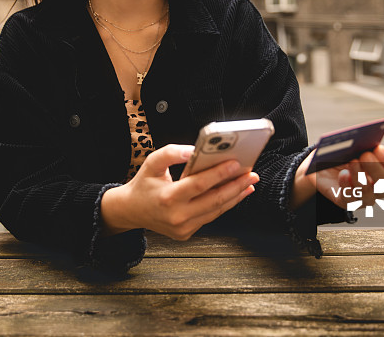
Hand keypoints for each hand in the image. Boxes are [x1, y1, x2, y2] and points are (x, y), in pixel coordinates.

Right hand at [100, 144, 258, 240]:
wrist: (131, 211)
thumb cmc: (143, 184)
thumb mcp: (152, 162)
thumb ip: (172, 153)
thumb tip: (195, 150)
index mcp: (167, 198)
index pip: (199, 185)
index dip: (219, 174)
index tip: (236, 164)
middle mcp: (176, 216)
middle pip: (214, 200)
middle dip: (236, 186)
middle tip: (251, 174)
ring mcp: (183, 228)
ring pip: (216, 211)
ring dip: (235, 196)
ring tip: (248, 183)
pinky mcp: (186, 233)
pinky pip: (210, 217)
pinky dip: (223, 204)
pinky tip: (234, 193)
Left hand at [291, 145, 383, 210]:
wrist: (323, 168)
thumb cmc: (344, 155)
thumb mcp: (352, 147)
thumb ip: (360, 145)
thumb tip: (361, 141)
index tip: (378, 148)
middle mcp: (379, 187)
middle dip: (375, 167)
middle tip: (365, 155)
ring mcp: (364, 197)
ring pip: (368, 193)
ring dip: (360, 176)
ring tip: (352, 162)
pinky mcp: (346, 202)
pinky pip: (349, 199)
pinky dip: (346, 185)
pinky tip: (343, 175)